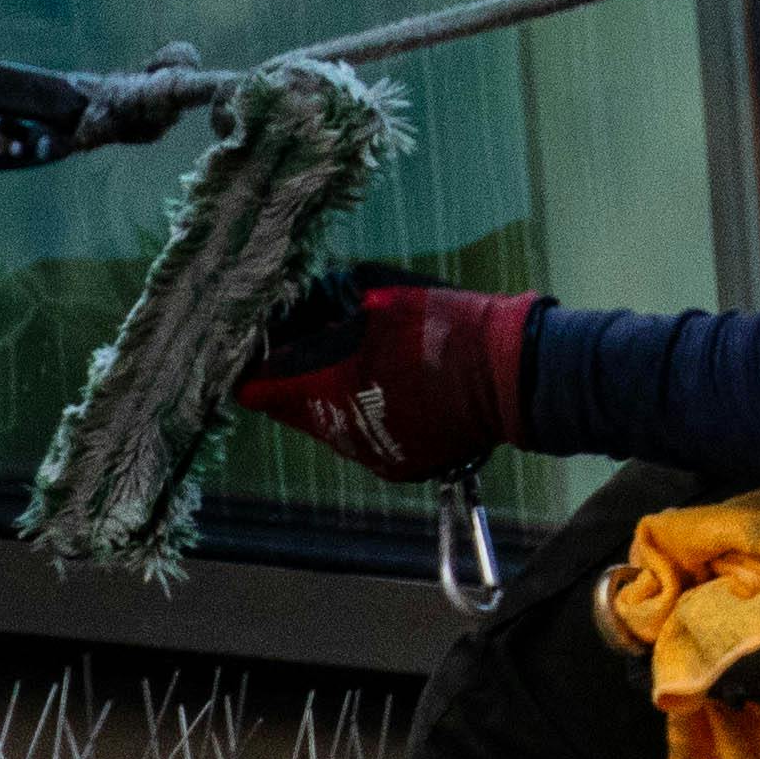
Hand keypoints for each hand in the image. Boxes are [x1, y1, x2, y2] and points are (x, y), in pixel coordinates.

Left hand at [235, 274, 541, 483]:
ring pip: (326, 428)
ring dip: (324, 401)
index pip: (262, 388)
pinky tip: (381, 394)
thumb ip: (332, 297)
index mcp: (331, 383)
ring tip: (346, 369)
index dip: (253, 369)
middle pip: (290, 412)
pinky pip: (361, 441)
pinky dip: (361, 418)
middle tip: (298, 352)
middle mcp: (342, 428)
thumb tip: (306, 301)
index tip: (250, 351)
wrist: (509, 377)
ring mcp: (370, 452)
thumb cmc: (445, 324)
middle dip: (288, 384)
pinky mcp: (397, 465)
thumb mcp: (381, 292)